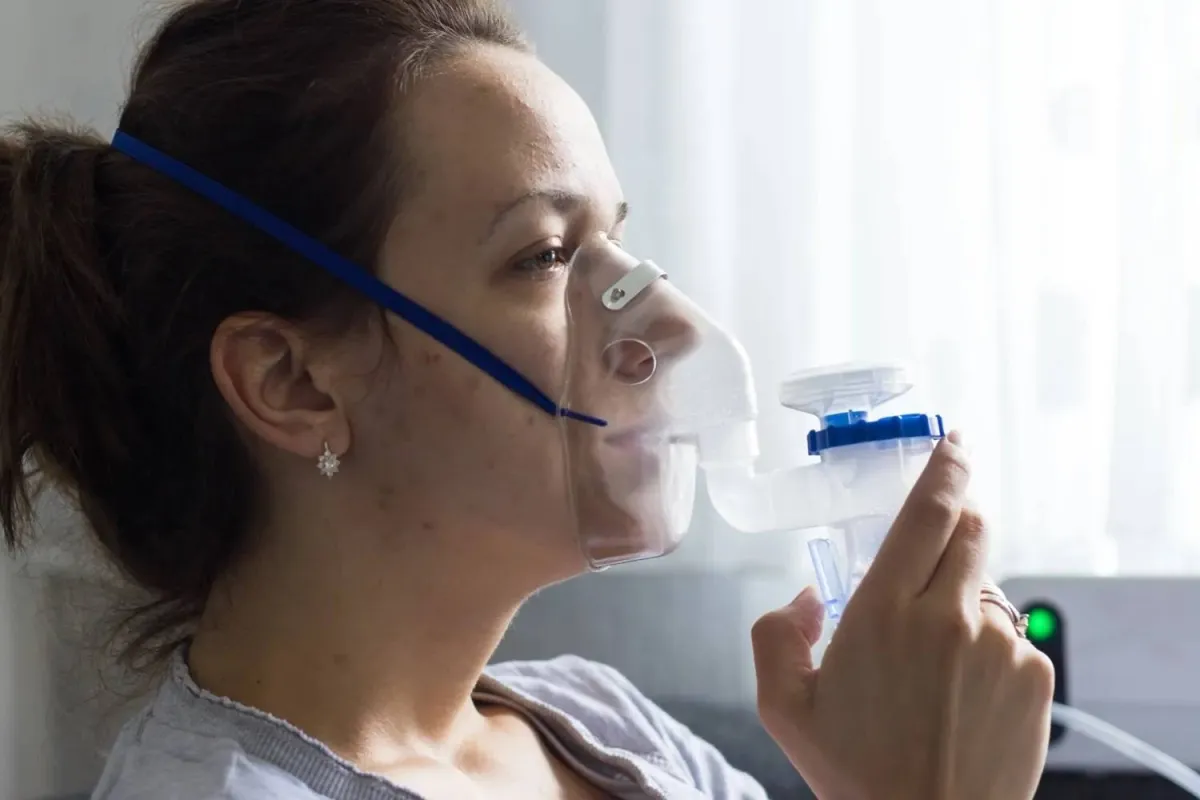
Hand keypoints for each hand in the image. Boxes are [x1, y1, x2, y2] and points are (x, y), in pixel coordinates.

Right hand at [751, 434, 1053, 799]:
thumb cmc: (853, 773)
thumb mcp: (782, 706)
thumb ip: (776, 633)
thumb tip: (808, 598)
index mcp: (883, 613)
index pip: (927, 513)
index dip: (945, 467)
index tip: (955, 442)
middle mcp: (948, 617)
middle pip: (970, 530)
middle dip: (955, 520)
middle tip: (932, 544)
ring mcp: (1000, 646)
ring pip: (986, 588)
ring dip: (961, 599)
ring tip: (933, 663)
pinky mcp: (1035, 676)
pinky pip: (1011, 637)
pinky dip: (986, 646)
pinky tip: (961, 694)